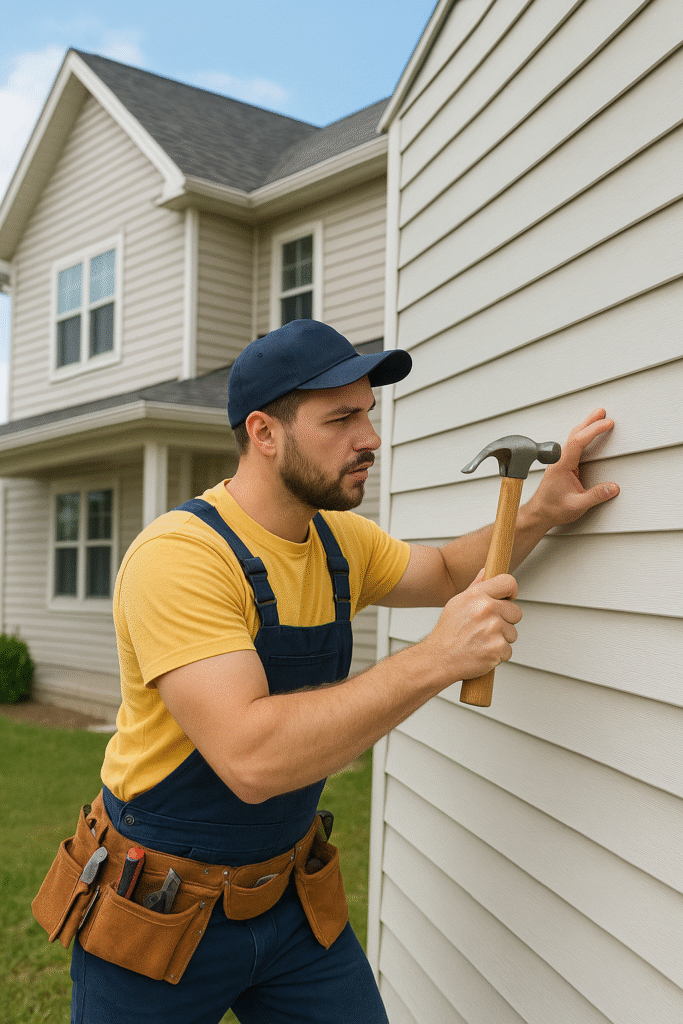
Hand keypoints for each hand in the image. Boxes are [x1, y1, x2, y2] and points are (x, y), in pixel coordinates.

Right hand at [423, 570, 521, 682]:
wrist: (438, 659)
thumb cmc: (447, 632)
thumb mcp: (457, 604)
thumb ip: (475, 587)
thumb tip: (486, 571)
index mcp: (476, 595)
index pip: (508, 582)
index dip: (511, 591)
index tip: (508, 598)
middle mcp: (486, 609)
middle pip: (516, 612)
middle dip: (506, 621)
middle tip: (486, 628)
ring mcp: (493, 629)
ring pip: (513, 633)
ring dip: (501, 639)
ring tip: (481, 641)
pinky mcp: (498, 649)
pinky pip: (508, 650)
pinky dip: (497, 655)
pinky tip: (482, 652)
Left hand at [529, 408, 618, 527]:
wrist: (538, 514)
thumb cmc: (553, 509)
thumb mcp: (577, 506)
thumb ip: (595, 496)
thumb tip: (614, 487)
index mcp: (561, 466)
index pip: (578, 442)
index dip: (593, 430)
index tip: (607, 423)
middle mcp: (559, 460)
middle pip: (574, 435)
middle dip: (589, 422)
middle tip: (602, 412)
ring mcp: (559, 462)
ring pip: (573, 438)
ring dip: (585, 427)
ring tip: (598, 417)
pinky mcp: (562, 465)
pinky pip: (573, 445)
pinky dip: (582, 435)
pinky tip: (588, 434)